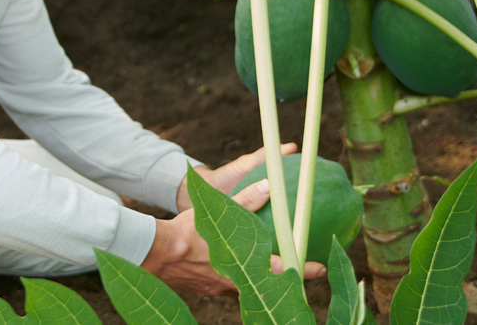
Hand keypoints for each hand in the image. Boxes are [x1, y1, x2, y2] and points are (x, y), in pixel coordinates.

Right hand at [142, 144, 324, 296]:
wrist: (156, 254)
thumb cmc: (188, 232)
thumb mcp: (217, 212)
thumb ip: (245, 200)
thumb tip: (270, 186)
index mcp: (244, 264)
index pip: (283, 269)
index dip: (304, 270)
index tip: (320, 268)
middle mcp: (236, 282)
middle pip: (266, 284)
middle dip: (281, 280)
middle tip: (294, 273)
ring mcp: (219, 289)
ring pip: (244, 286)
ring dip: (253, 279)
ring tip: (257, 270)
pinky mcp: (205, 291)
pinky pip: (224, 286)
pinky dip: (231, 278)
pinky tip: (223, 268)